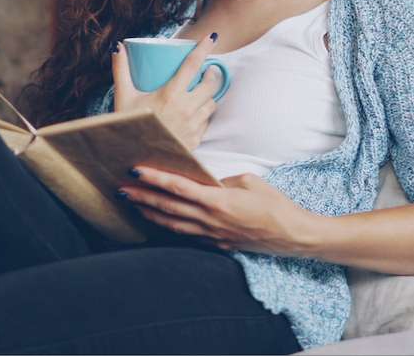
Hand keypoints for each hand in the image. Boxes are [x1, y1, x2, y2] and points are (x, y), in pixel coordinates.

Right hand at [111, 35, 224, 150]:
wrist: (132, 160)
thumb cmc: (128, 126)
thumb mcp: (123, 97)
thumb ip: (121, 70)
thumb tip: (118, 46)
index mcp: (170, 94)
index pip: (192, 65)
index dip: (204, 48)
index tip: (213, 37)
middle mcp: (186, 109)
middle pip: (211, 84)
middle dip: (212, 75)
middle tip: (208, 70)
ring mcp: (193, 125)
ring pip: (212, 104)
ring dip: (210, 95)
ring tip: (203, 91)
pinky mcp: (195, 140)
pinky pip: (206, 122)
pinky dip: (204, 115)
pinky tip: (197, 113)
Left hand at [119, 165, 319, 257]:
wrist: (291, 235)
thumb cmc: (275, 205)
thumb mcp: (251, 181)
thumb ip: (224, 180)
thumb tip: (207, 181)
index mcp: (218, 200)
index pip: (179, 187)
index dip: (156, 179)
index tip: (137, 170)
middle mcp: (210, 219)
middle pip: (168, 207)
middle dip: (142, 196)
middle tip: (121, 188)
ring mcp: (211, 235)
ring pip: (172, 224)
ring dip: (150, 213)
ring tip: (132, 203)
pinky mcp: (216, 244)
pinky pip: (185, 235)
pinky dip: (168, 227)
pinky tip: (157, 221)